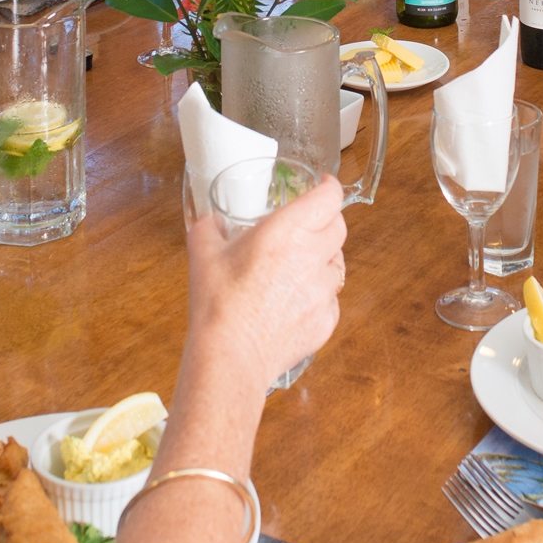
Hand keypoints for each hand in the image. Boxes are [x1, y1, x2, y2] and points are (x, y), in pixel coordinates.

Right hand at [184, 176, 345, 389]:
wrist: (230, 357)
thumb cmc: (218, 304)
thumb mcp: (203, 254)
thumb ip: (209, 228)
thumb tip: (210, 221)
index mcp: (287, 231)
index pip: (329, 197)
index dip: (329, 187)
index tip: (323, 186)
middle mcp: (313, 256)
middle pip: (339, 227)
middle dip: (326, 221)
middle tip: (305, 227)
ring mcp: (324, 290)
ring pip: (337, 264)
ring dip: (323, 259)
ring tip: (296, 268)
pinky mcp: (327, 319)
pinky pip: (331, 298)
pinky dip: (318, 295)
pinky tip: (293, 302)